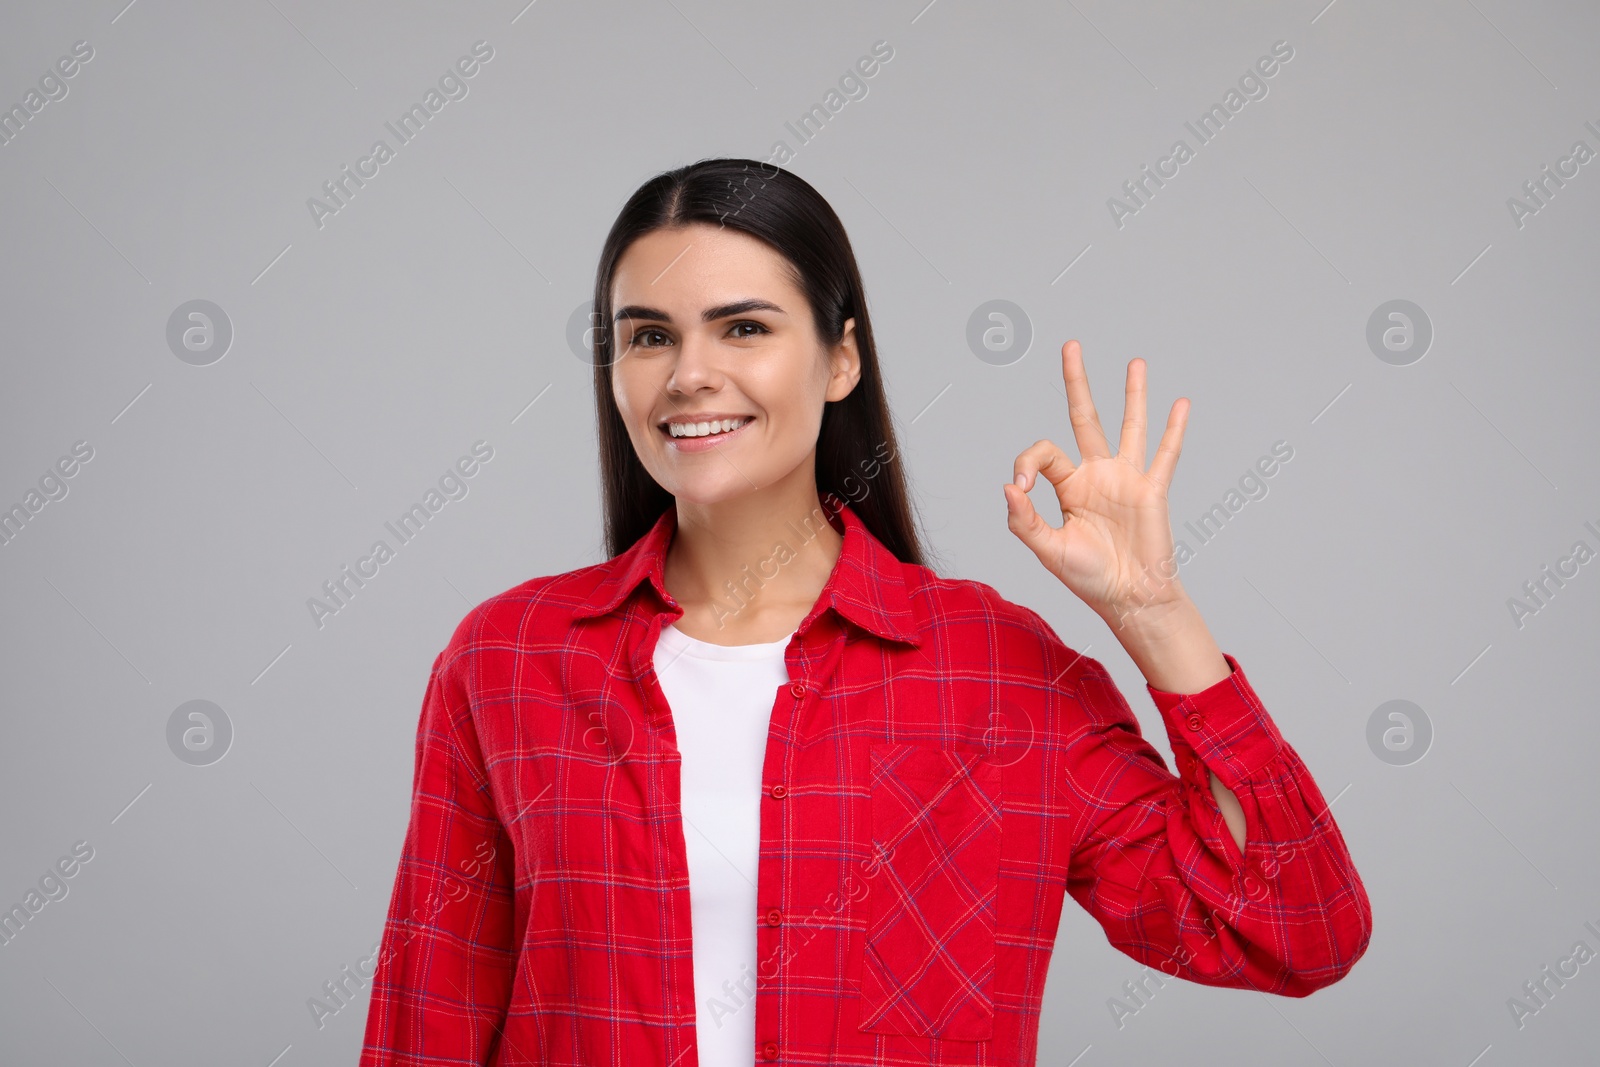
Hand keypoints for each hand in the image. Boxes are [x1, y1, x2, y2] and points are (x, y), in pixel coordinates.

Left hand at [1003, 339, 1190, 628]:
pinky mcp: (1152, 490)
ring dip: (1133, 394)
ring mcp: (1126, 479)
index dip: (1028, 463)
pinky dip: (1174, 430)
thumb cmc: (1090, 577)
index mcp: (1068, 487)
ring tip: (1135, 363)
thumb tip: (1009, 488)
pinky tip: (1181, 405)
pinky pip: (1165, 455)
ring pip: (1129, 426)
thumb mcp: (1049, 550)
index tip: (1022, 488)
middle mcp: (1096, 475)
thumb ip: (1025, 521)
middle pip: (1085, 417)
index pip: (1044, 453)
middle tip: (1070, 346)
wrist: (1130, 599)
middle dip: (1076, 382)